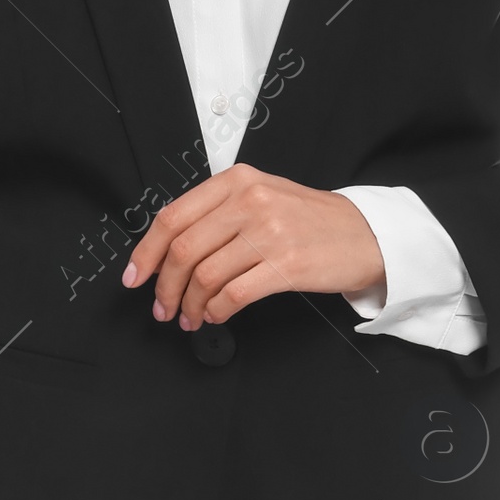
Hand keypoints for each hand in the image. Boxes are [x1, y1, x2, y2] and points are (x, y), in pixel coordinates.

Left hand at [122, 169, 384, 330]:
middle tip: (162, 308)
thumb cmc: (308, 221)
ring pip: (205, 275)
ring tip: (190, 317)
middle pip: (183, 250)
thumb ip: (217, 213)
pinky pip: (233, 295)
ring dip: (190, 305)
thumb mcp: (261, 196)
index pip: (173, 217)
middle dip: (165, 287)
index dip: (146, 252)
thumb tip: (167, 250)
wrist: (364, 234)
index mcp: (236, 181)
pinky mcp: (286, 265)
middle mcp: (250, 201)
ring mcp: (269, 232)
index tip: (135, 277)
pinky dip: (216, 310)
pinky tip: (215, 315)